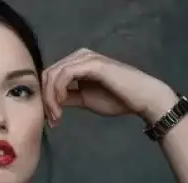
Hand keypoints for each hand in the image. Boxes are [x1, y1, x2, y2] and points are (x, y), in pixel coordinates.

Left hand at [41, 48, 178, 126]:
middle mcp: (79, 56)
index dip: (45, 97)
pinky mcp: (92, 63)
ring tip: (57, 116)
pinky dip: (58, 91)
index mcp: (77, 63)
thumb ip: (68, 97)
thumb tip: (50, 103)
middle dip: (45, 99)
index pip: (50, 76)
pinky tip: (62, 104)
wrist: (141, 98)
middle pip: (48, 73)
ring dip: (50, 98)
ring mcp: (85, 58)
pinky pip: (64, 75)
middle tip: (52, 120)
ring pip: (53, 74)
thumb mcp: (85, 99)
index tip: (51, 119)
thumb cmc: (117, 99)